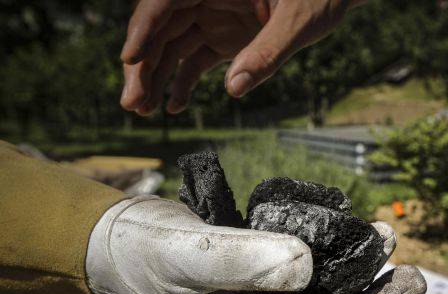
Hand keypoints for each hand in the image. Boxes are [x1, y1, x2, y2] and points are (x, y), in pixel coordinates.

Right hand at [86, 196, 425, 293]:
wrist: (125, 242)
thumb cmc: (147, 254)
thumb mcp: (187, 254)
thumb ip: (240, 259)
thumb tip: (307, 265)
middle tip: (414, 275)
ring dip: (366, 278)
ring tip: (391, 245)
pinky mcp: (270, 277)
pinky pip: (315, 275)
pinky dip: (340, 258)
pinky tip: (358, 235)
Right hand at [120, 0, 354, 115]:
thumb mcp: (300, 20)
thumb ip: (268, 51)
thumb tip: (234, 88)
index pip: (167, 0)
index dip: (145, 28)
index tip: (130, 57)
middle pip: (161, 27)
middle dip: (143, 64)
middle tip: (132, 102)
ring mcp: (213, 15)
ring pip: (172, 46)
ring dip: (155, 78)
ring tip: (143, 110)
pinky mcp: (224, 36)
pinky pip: (195, 59)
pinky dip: (184, 82)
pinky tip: (174, 106)